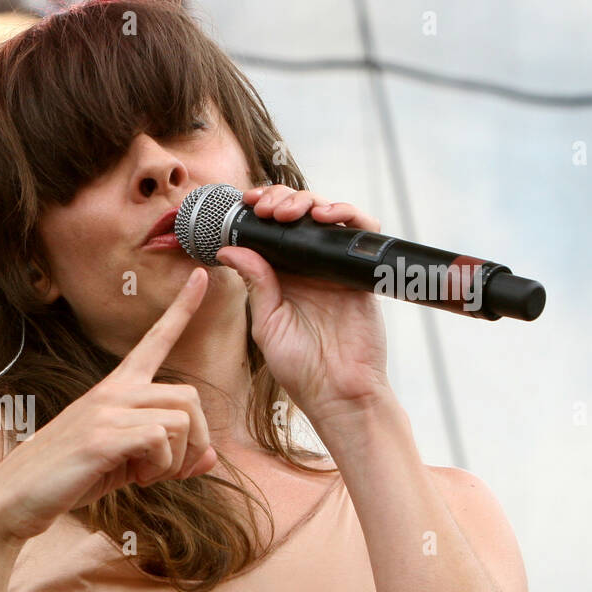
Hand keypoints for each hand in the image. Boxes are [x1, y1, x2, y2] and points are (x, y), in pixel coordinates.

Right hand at [0, 266, 219, 541]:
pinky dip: (161, 467)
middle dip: (195, 440)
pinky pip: (161, 440)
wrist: (16, 496)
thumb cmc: (69, 478)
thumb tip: (211, 458)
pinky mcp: (102, 437)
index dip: (181, 309)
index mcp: (115, 389)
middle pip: (188, 396)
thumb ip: (169, 457)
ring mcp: (105, 411)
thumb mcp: (125, 464)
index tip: (202, 275)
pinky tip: (136, 478)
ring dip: (177, 459)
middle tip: (170, 470)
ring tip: (146, 475)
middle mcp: (112, 392)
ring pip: (180, 419)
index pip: (154, 341)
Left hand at [215, 185, 392, 431]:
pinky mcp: (362, 271)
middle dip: (280, 200)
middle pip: (298, 215)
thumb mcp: (268, 323)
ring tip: (289, 212)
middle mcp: (308, 267)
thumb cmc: (300, 367)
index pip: (270, 231)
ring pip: (328, 215)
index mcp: (280, 277)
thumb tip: (229, 249)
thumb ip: (255, 283)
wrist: (338, 391)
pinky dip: (346, 214)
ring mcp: (336, 267)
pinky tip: (324, 217)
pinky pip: (361, 233)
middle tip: (266, 207)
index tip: (246, 203)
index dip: (260, 210)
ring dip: (307, 202)